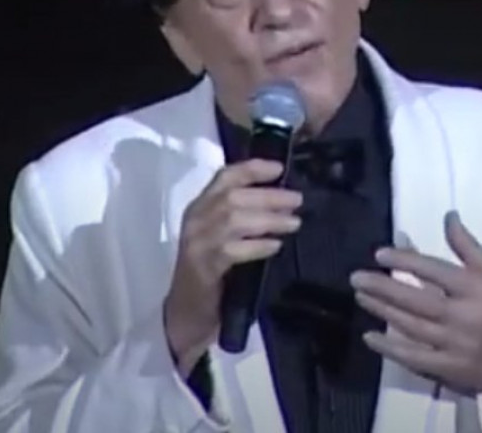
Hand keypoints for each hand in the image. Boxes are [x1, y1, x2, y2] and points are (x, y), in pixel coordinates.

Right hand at [164, 159, 302, 375]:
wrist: (185, 314)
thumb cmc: (210, 272)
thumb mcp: (223, 237)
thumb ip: (242, 218)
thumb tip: (282, 202)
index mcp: (199, 207)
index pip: (225, 177)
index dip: (253, 169)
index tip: (280, 168)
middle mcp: (195, 220)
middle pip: (233, 196)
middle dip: (268, 195)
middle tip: (297, 200)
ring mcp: (197, 243)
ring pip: (233, 220)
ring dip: (268, 219)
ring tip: (293, 223)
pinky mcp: (203, 267)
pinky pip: (233, 250)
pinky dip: (257, 245)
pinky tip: (276, 246)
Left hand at [350, 210, 481, 411]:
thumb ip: (467, 246)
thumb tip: (448, 215)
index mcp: (476, 288)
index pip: (433, 271)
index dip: (405, 261)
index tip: (380, 254)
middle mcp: (464, 316)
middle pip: (416, 300)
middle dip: (383, 287)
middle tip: (356, 277)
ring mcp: (455, 345)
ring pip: (411, 326)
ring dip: (382, 310)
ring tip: (360, 296)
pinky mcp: (450, 369)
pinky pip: (414, 359)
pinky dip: (390, 349)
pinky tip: (369, 337)